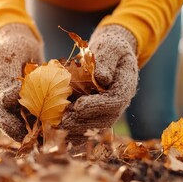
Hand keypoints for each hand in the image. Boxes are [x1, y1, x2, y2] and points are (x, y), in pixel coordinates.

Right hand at [0, 24, 43, 141]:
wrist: (20, 40)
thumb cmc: (14, 44)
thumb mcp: (8, 55)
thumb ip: (6, 76)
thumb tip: (8, 100)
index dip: (6, 116)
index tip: (25, 128)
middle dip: (12, 128)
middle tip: (27, 139)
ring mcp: (0, 96)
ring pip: (6, 117)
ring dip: (18, 129)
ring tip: (33, 139)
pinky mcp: (12, 99)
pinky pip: (16, 114)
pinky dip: (26, 123)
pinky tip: (38, 130)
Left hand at [61, 25, 138, 143]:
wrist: (112, 55)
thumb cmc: (110, 48)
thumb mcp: (110, 48)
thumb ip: (106, 61)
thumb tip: (102, 78)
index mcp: (125, 85)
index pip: (115, 100)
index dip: (98, 105)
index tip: (79, 106)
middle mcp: (119, 102)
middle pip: (105, 119)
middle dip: (83, 122)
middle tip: (62, 122)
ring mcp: (109, 110)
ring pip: (95, 127)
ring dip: (76, 130)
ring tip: (57, 128)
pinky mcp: (98, 114)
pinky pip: (88, 128)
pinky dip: (74, 133)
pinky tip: (57, 133)